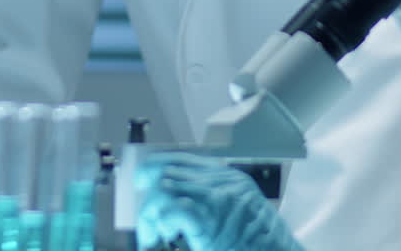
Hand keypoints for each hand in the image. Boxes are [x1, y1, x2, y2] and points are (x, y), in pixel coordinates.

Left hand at [135, 152, 303, 250]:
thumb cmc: (258, 244)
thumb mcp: (238, 214)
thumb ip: (211, 202)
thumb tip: (174, 206)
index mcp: (229, 178)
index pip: (182, 158)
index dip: (157, 166)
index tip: (142, 179)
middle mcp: (223, 182)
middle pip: (169, 172)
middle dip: (149, 196)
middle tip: (146, 222)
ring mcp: (218, 199)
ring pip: (165, 188)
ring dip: (150, 214)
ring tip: (153, 235)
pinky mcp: (210, 221)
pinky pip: (172, 209)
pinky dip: (160, 223)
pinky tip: (164, 236)